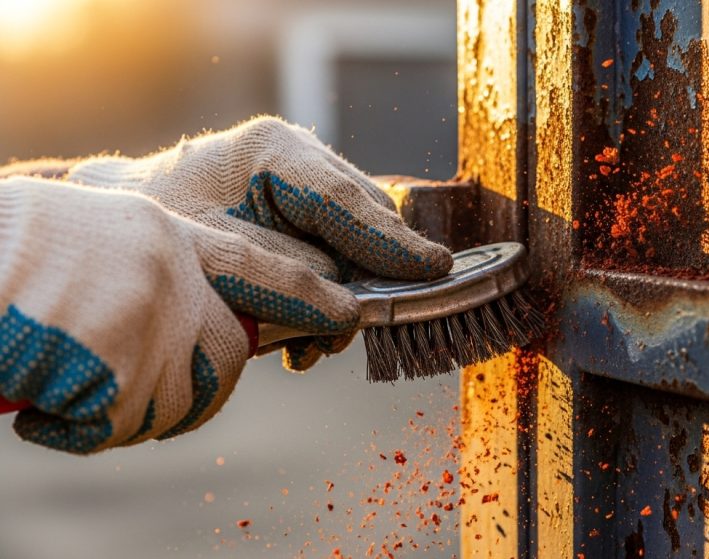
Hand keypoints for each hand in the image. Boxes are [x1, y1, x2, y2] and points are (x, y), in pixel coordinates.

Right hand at [0, 178, 357, 452]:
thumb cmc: (11, 255)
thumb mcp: (104, 239)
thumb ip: (168, 274)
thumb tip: (226, 326)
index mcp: (165, 232)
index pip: (264, 267)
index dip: (312, 295)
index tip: (350, 314)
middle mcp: (169, 269)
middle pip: (228, 354)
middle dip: (188, 384)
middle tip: (122, 381)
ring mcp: (146, 312)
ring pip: (176, 398)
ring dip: (122, 408)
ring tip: (66, 378)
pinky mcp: (115, 358)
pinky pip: (119, 424)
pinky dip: (76, 427)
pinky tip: (41, 398)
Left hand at [66, 116, 452, 369]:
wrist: (126, 226)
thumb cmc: (157, 234)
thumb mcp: (216, 259)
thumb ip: (286, 276)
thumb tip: (350, 306)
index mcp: (271, 153)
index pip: (348, 201)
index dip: (392, 243)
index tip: (435, 269)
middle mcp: (297, 160)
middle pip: (366, 220)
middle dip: (367, 278)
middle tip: (346, 333)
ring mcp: (306, 183)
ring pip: (360, 241)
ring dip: (345, 296)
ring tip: (307, 344)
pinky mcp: (307, 211)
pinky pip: (343, 252)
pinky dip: (329, 296)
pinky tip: (298, 332)